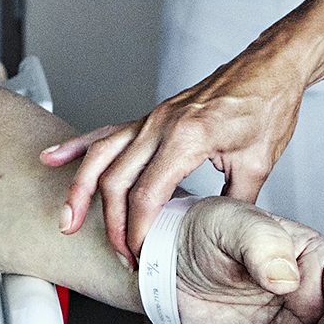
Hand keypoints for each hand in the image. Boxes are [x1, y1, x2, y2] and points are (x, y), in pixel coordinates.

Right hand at [42, 48, 309, 262]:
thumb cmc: (266, 107)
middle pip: (116, 180)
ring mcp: (152, 118)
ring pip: (101, 156)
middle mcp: (161, 125)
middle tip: (121, 254)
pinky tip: (54, 158)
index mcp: (188, 137)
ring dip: (80, 191)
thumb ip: (234, 202)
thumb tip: (220, 234)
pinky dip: (77, 147)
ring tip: (67, 220)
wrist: (269, 68)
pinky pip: (106, 133)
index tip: (140, 254)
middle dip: (111, 224)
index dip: (138, 230)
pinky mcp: (150, 117)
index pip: (147, 194)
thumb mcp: (258, 164)